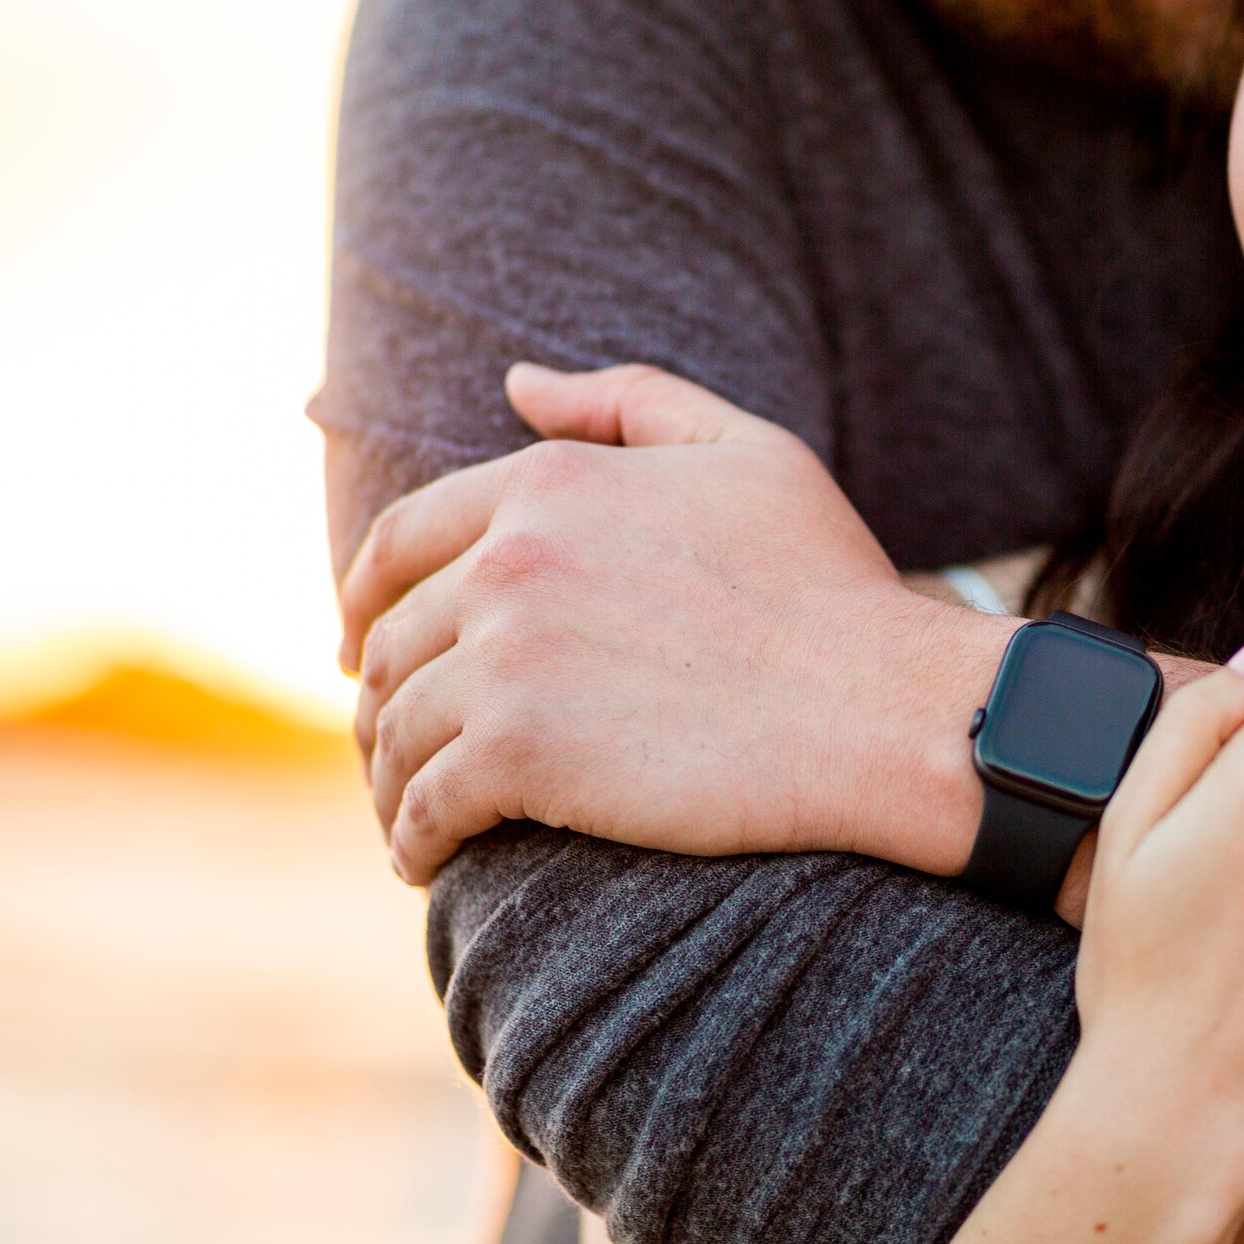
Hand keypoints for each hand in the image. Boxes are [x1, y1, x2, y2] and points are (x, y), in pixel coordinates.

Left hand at [343, 363, 1012, 883]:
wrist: (881, 708)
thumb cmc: (830, 586)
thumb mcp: (746, 451)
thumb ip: (626, 404)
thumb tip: (516, 383)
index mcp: (548, 483)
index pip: (402, 538)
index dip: (366, 596)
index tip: (361, 645)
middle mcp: (509, 560)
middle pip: (390, 641)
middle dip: (379, 698)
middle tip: (393, 746)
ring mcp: (507, 658)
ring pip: (396, 729)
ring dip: (389, 778)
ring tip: (409, 813)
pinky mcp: (517, 755)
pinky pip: (423, 805)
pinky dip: (412, 838)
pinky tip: (426, 860)